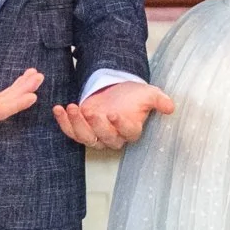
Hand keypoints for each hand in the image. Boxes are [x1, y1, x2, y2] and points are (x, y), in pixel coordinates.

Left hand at [52, 79, 173, 151]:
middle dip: (97, 126)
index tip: (115, 113)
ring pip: (86, 137)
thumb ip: (159, 101)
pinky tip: (59, 109)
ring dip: (77, 124)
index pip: (128, 133)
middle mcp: (114, 137)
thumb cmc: (133, 96)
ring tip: (72, 107)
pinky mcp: (82, 130)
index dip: (121, 126)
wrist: (116, 91)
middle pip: (105, 138)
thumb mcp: (149, 94)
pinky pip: (71, 132)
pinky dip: (63, 122)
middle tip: (91, 111)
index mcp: (131, 130)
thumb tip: (170, 107)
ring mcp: (96, 135)